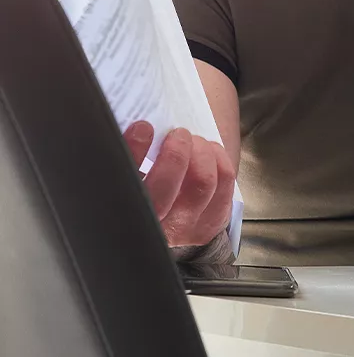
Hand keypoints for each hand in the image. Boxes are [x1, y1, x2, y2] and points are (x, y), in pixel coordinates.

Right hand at [123, 121, 235, 247]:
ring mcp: (183, 229)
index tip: (143, 128)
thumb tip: (137, 127)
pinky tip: (210, 152)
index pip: (124, 184)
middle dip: (176, 153)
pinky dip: (220, 161)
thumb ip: (127, 155)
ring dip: (202, 153)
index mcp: (125, 212)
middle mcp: (151, 227)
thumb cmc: (145, 187)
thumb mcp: (128, 174)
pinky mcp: (209, 224)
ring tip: (196, 142)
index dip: (134, 151)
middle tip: (178, 134)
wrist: (165, 220)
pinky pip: (225, 186)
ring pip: (202, 184)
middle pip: (164, 190)